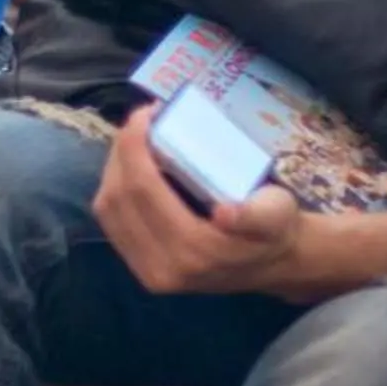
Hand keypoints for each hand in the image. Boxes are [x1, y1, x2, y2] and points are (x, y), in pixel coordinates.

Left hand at [93, 110, 320, 297]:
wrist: (272, 267)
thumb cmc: (274, 231)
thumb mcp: (277, 215)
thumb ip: (255, 215)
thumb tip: (224, 213)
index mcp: (193, 251)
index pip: (143, 190)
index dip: (133, 146)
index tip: (146, 113)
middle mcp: (163, 267)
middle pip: (119, 197)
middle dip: (121, 151)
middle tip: (140, 121)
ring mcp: (148, 272)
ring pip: (108, 211)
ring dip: (114, 168)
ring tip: (135, 140)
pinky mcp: (142, 270)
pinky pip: (112, 224)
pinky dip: (114, 189)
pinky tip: (130, 168)